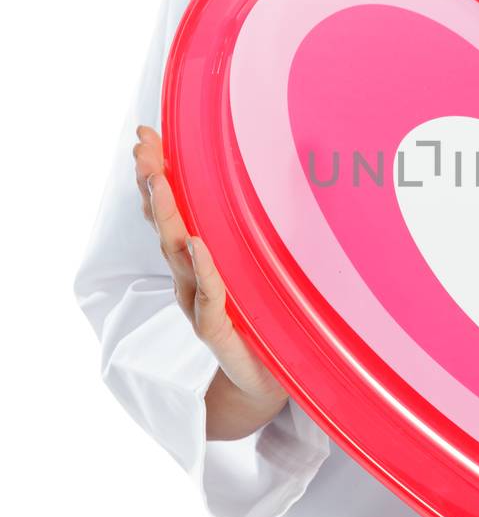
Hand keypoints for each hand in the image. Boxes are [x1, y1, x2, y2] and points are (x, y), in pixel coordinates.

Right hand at [133, 125, 289, 416]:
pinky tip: (197, 244)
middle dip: (152, 184)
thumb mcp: (266, 266)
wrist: (266, 382)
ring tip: (158, 183)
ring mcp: (201, 306)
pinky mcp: (219, 333)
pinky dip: (203, 271)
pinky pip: (207, 300)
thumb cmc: (266, 318)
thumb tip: (298, 165)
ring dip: (167, 218)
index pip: (172, 209)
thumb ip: (268, 226)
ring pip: (178, 257)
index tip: (146, 134)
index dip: (156, 173)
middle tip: (141, 148)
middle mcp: (192, 279)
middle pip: (166, 225)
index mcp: (200, 260)